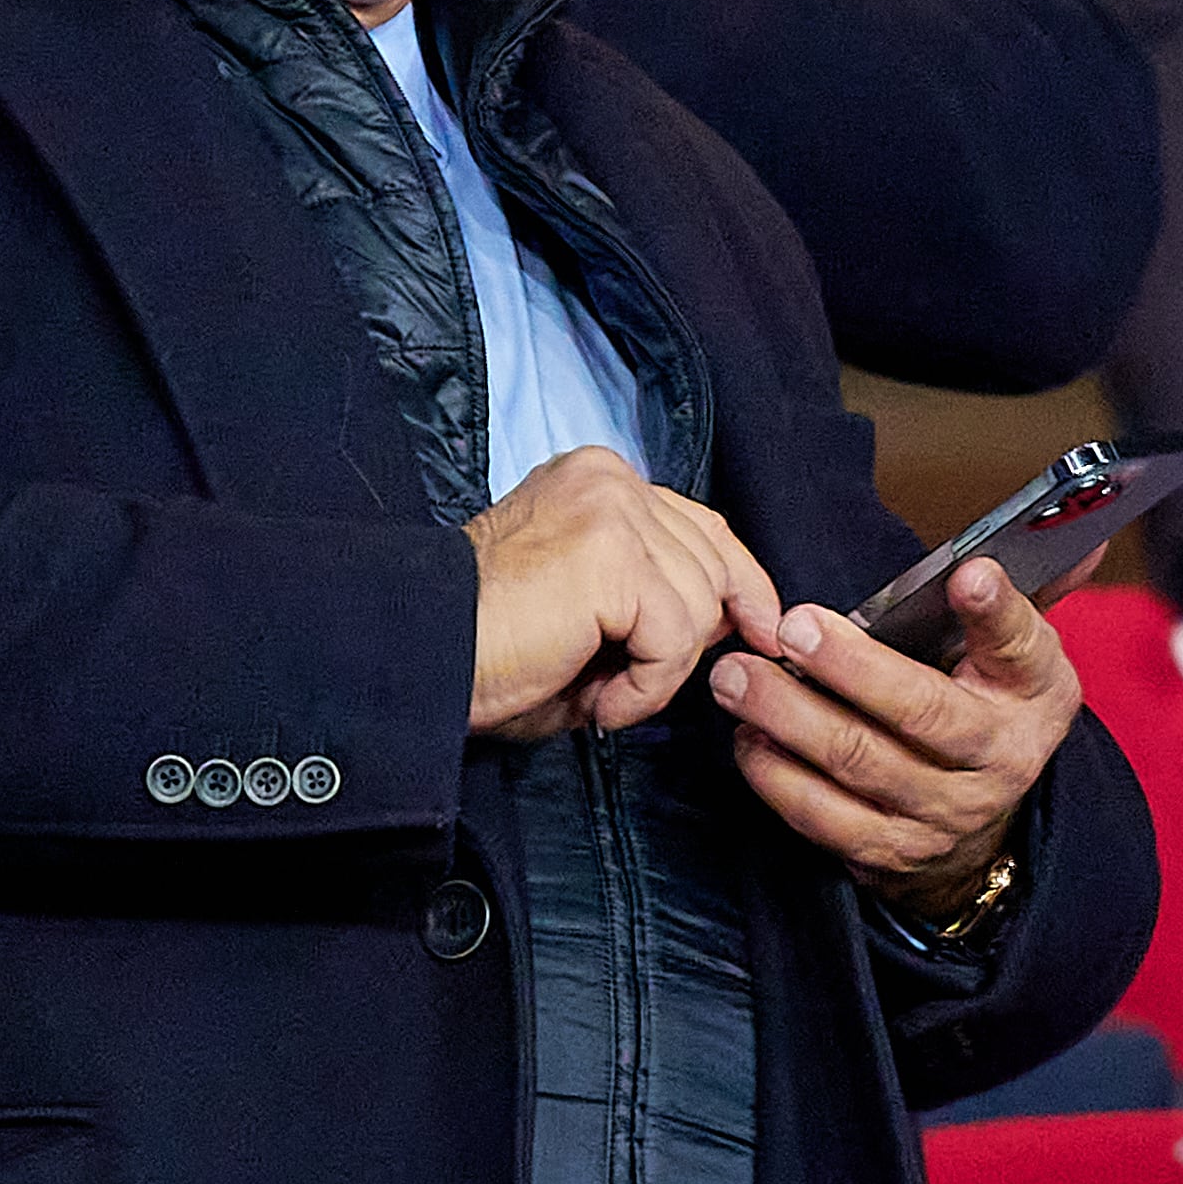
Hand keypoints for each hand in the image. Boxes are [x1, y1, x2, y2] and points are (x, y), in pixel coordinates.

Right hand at [466, 447, 784, 738]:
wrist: (423, 656)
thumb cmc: (490, 647)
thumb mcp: (591, 609)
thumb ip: (657, 596)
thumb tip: (740, 620)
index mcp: (599, 479)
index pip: (704, 525)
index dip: (741, 585)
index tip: (759, 633)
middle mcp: (610, 479)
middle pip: (713, 563)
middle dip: (693, 640)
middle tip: (632, 688)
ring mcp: (612, 510)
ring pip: (701, 605)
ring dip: (660, 672)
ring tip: (600, 694)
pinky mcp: (612, 557)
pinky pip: (675, 639)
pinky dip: (646, 689)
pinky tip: (600, 704)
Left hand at [711, 558, 1077, 921]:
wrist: (979, 828)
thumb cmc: (983, 708)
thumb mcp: (1016, 653)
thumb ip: (1018, 592)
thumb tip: (1075, 521)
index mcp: (1035, 693)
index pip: (1021, 646)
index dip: (996, 611)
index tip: (968, 574)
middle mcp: (1000, 759)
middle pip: (923, 712)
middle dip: (850, 667)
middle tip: (790, 627)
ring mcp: (945, 813)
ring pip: (860, 763)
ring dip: (788, 718)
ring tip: (737, 677)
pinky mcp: (891, 854)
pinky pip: (825, 819)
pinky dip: (778, 778)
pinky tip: (748, 738)